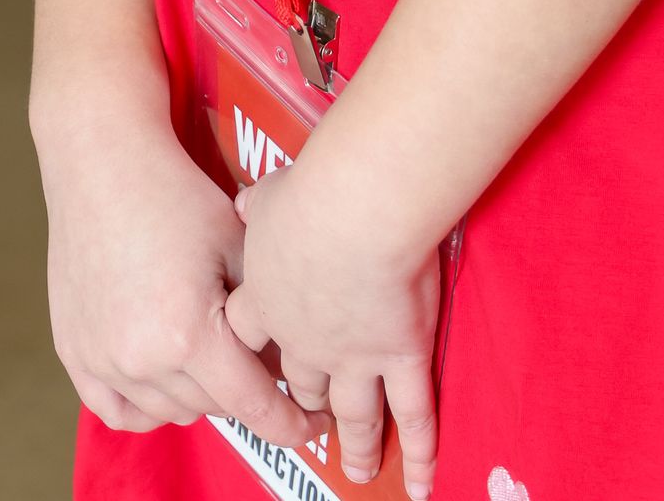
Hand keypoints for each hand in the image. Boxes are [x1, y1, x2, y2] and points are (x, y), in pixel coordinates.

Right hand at [41, 113, 324, 445]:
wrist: (103, 161)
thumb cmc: (176, 193)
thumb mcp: (240, 246)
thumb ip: (265, 315)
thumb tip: (287, 364)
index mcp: (188, 336)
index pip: (252, 407)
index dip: (290, 423)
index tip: (313, 429)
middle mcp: (141, 360)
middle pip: (213, 406)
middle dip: (244, 390)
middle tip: (261, 362)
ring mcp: (102, 360)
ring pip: (169, 410)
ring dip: (199, 394)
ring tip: (213, 357)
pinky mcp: (73, 351)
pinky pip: (116, 410)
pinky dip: (145, 405)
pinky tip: (164, 380)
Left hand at [225, 160, 440, 496]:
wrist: (354, 211)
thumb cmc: (309, 192)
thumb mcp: (269, 196)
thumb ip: (258, 207)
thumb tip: (242, 203)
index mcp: (268, 297)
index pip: (248, 335)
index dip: (251, 350)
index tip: (255, 362)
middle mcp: (306, 339)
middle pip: (302, 380)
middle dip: (307, 402)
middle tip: (312, 420)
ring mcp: (356, 356)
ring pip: (354, 412)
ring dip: (358, 443)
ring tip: (361, 469)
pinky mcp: (402, 356)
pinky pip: (413, 414)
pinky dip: (420, 453)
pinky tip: (420, 485)